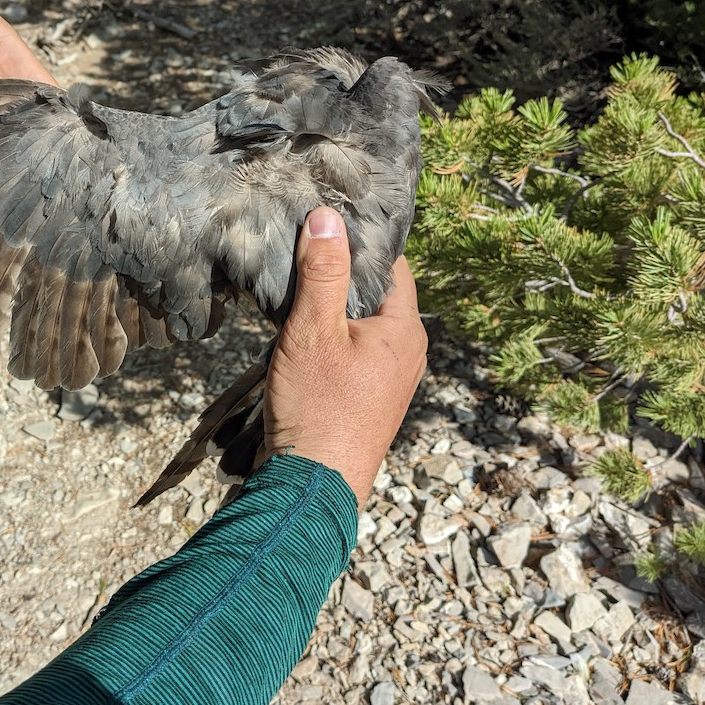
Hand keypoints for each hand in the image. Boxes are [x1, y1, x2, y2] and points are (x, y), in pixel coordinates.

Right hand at [264, 207, 427, 503]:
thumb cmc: (318, 408)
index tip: (328, 220)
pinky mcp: (368, 398)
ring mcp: (389, 379)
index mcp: (405, 330)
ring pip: (363, 323)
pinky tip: (299, 334)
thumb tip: (329, 217)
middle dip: (343, 273)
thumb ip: (323, 272)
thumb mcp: (314, 331)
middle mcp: (407, 352)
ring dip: (333, 307)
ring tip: (296, 288)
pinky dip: (331, 335)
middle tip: (304, 249)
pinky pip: (354, 350)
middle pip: (377, 293)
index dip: (362, 240)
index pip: (392, 265)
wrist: (312, 486)